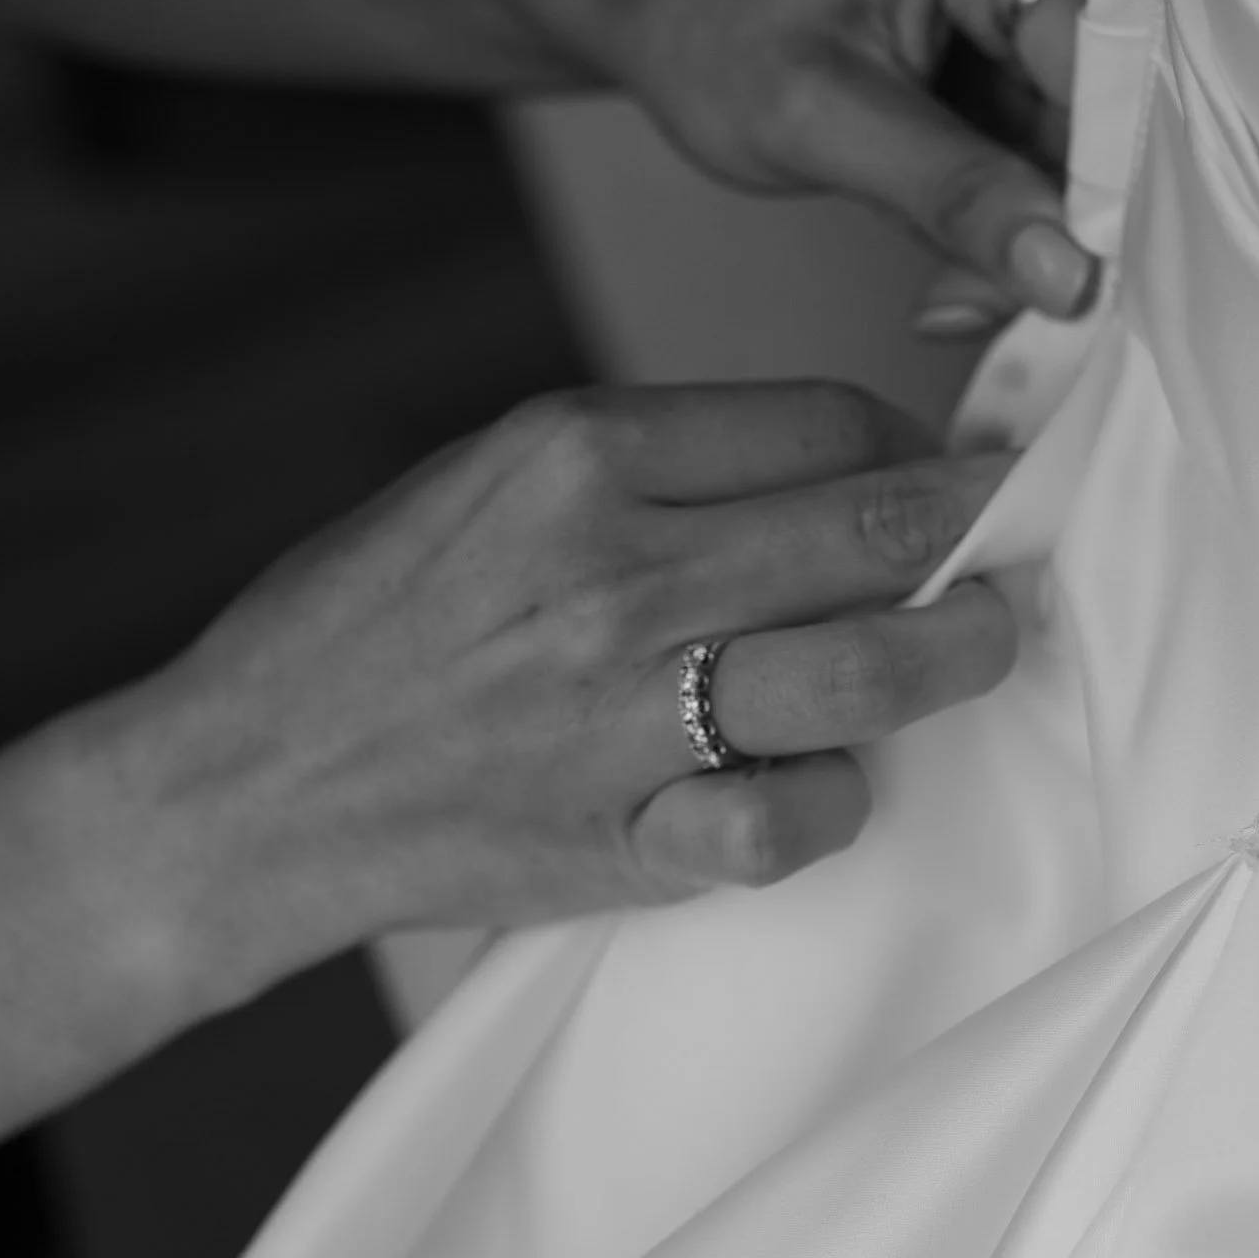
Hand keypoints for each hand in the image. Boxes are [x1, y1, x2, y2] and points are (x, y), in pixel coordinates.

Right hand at [121, 382, 1017, 1012]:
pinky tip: (825, 780)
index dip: (908, 445)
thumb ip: (641, 463)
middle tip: (1013, 540)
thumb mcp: (480, 478)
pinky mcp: (628, 836)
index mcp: (578, 452)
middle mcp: (621, 571)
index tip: (931, 471)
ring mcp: (630, 711)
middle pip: (881, 523)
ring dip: (963, 651)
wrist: (245, 787)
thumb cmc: (359, 625)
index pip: (826, 420)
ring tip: (987, 641)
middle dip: (980, 528)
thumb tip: (818, 461)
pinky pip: (793, 818)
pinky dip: (834, 800)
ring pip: (874, 665)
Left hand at [598, 0, 1093, 325]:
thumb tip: (1072, 274)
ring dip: (1031, 231)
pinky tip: (955, 264)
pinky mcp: (1031, 30)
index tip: (1080, 289)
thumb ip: (953, 194)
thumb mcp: (820, 123)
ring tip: (948, 294)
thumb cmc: (710, 26)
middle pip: (1121, 99)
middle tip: (972, 307)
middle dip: (1062, 219)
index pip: (1116, 58)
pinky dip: (1011, 213)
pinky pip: (1059, 142)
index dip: (1113, 183)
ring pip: (1094, 137)